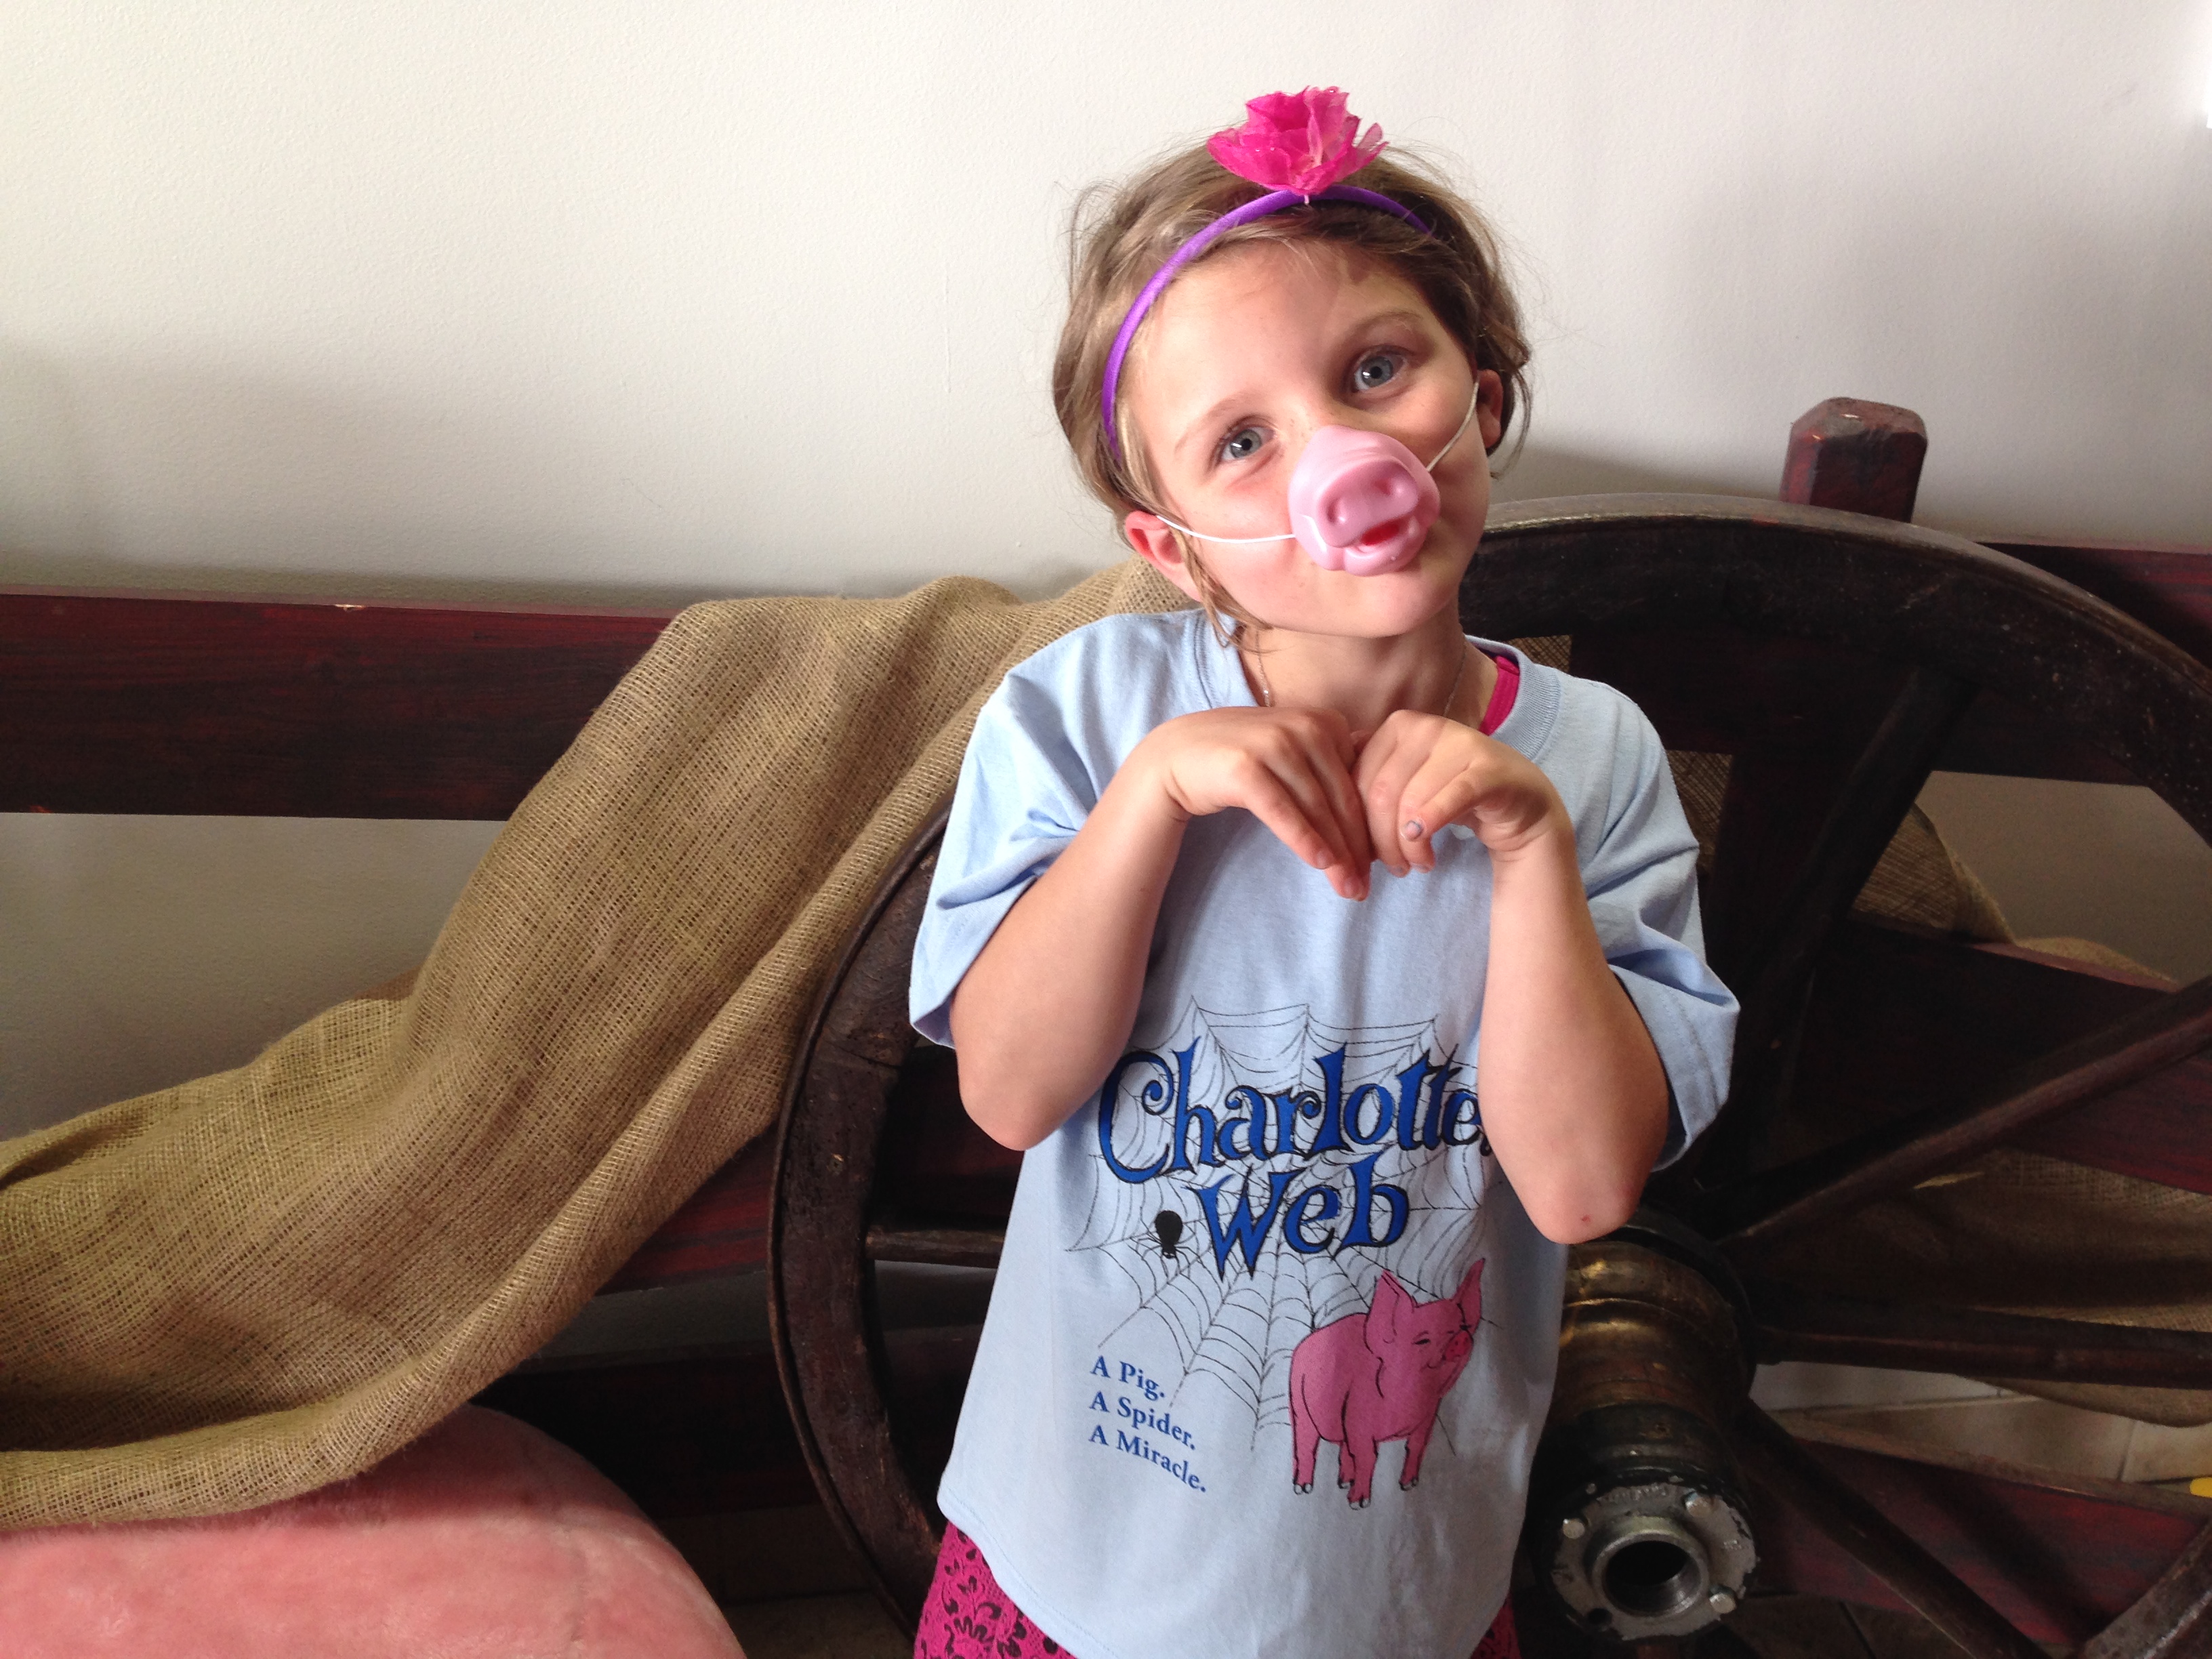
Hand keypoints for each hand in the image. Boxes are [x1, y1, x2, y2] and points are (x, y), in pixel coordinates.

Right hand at [1130, 707, 1375, 898]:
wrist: (1176, 755)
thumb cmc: (1243, 762)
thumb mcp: (1294, 756)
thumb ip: (1330, 772)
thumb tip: (1379, 818)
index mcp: (1326, 722)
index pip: (1360, 784)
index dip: (1370, 827)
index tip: (1376, 863)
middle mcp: (1304, 725)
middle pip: (1342, 798)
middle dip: (1358, 848)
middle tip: (1366, 886)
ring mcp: (1274, 743)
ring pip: (1318, 808)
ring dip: (1337, 854)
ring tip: (1347, 887)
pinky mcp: (1245, 767)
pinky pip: (1284, 811)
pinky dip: (1304, 839)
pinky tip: (1320, 864)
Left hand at [1354, 711, 1567, 876]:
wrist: (1518, 802)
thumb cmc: (1450, 797)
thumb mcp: (1404, 787)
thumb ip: (1367, 787)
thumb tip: (1319, 809)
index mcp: (1397, 726)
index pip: (1356, 781)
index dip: (1352, 827)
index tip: (1362, 859)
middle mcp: (1425, 726)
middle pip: (1379, 794)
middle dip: (1378, 842)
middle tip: (1392, 870)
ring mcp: (1459, 742)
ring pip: (1409, 803)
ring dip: (1407, 848)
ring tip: (1416, 866)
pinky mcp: (1487, 769)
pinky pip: (1446, 802)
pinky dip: (1429, 832)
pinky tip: (1427, 857)